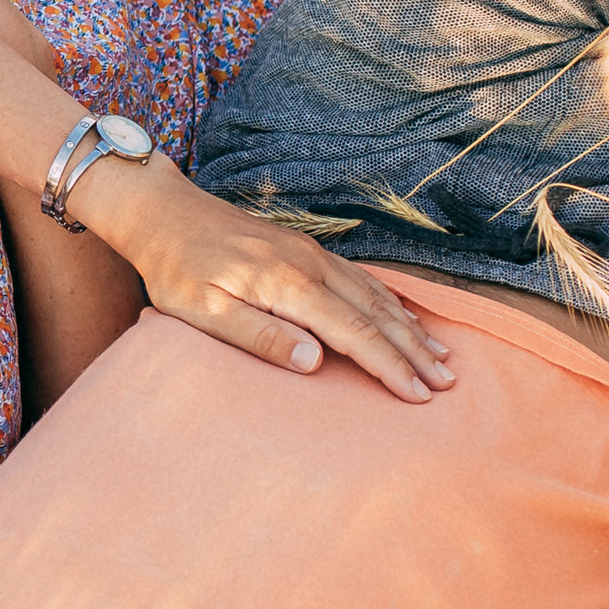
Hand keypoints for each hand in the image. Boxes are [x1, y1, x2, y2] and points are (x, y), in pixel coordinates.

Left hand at [74, 154, 453, 400]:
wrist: (162, 212)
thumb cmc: (175, 269)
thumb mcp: (201, 312)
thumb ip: (259, 335)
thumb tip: (314, 362)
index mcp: (288, 284)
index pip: (354, 332)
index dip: (390, 366)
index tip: (419, 395)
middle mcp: (309, 264)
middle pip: (376, 313)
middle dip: (414, 351)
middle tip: (447, 384)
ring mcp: (310, 252)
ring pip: (374, 293)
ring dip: (409, 327)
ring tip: (439, 355)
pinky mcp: (304, 248)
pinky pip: (359, 277)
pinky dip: (389, 301)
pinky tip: (402, 315)